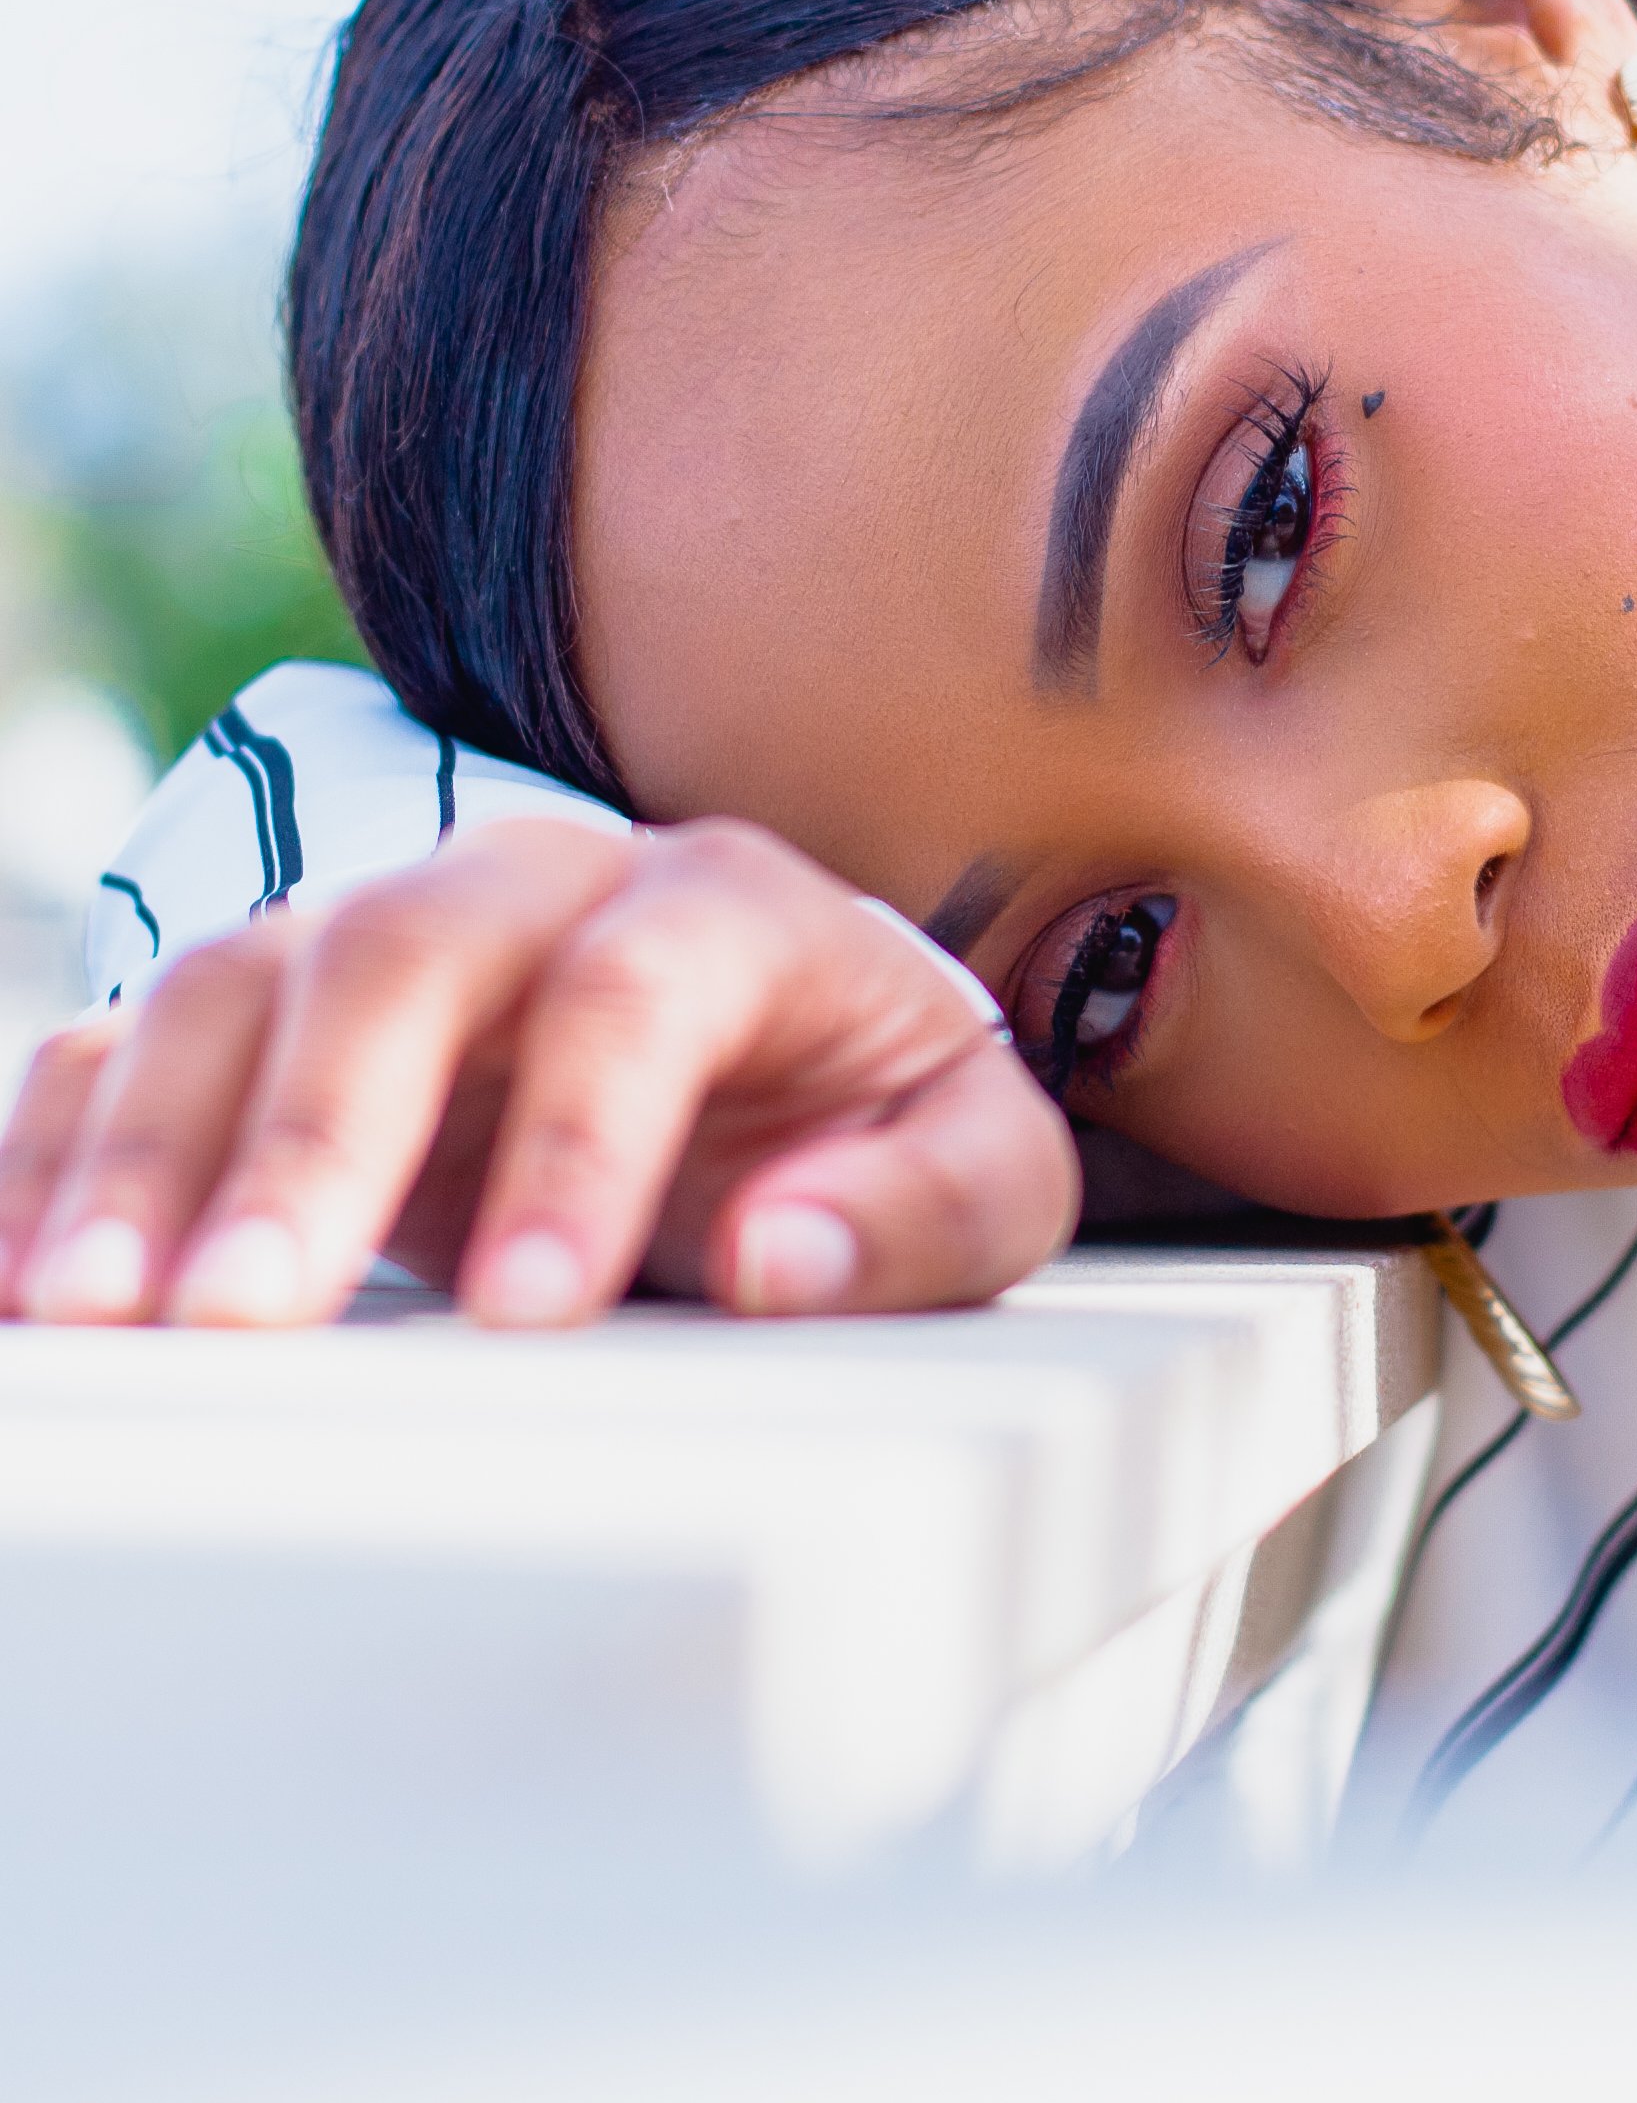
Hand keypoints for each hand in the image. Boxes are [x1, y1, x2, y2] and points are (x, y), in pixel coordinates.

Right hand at [0, 817, 1076, 1330]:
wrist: (788, 1054)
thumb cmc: (879, 1118)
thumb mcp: (976, 1169)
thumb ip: (917, 1210)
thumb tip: (778, 1256)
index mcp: (734, 908)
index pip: (638, 989)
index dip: (579, 1142)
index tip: (529, 1312)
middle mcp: (547, 885)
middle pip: (406, 945)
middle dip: (319, 1130)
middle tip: (250, 1317)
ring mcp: (397, 931)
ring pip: (246, 974)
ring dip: (159, 1142)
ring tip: (102, 1317)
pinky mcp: (289, 1011)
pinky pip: (145, 1038)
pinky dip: (69, 1146)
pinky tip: (33, 1282)